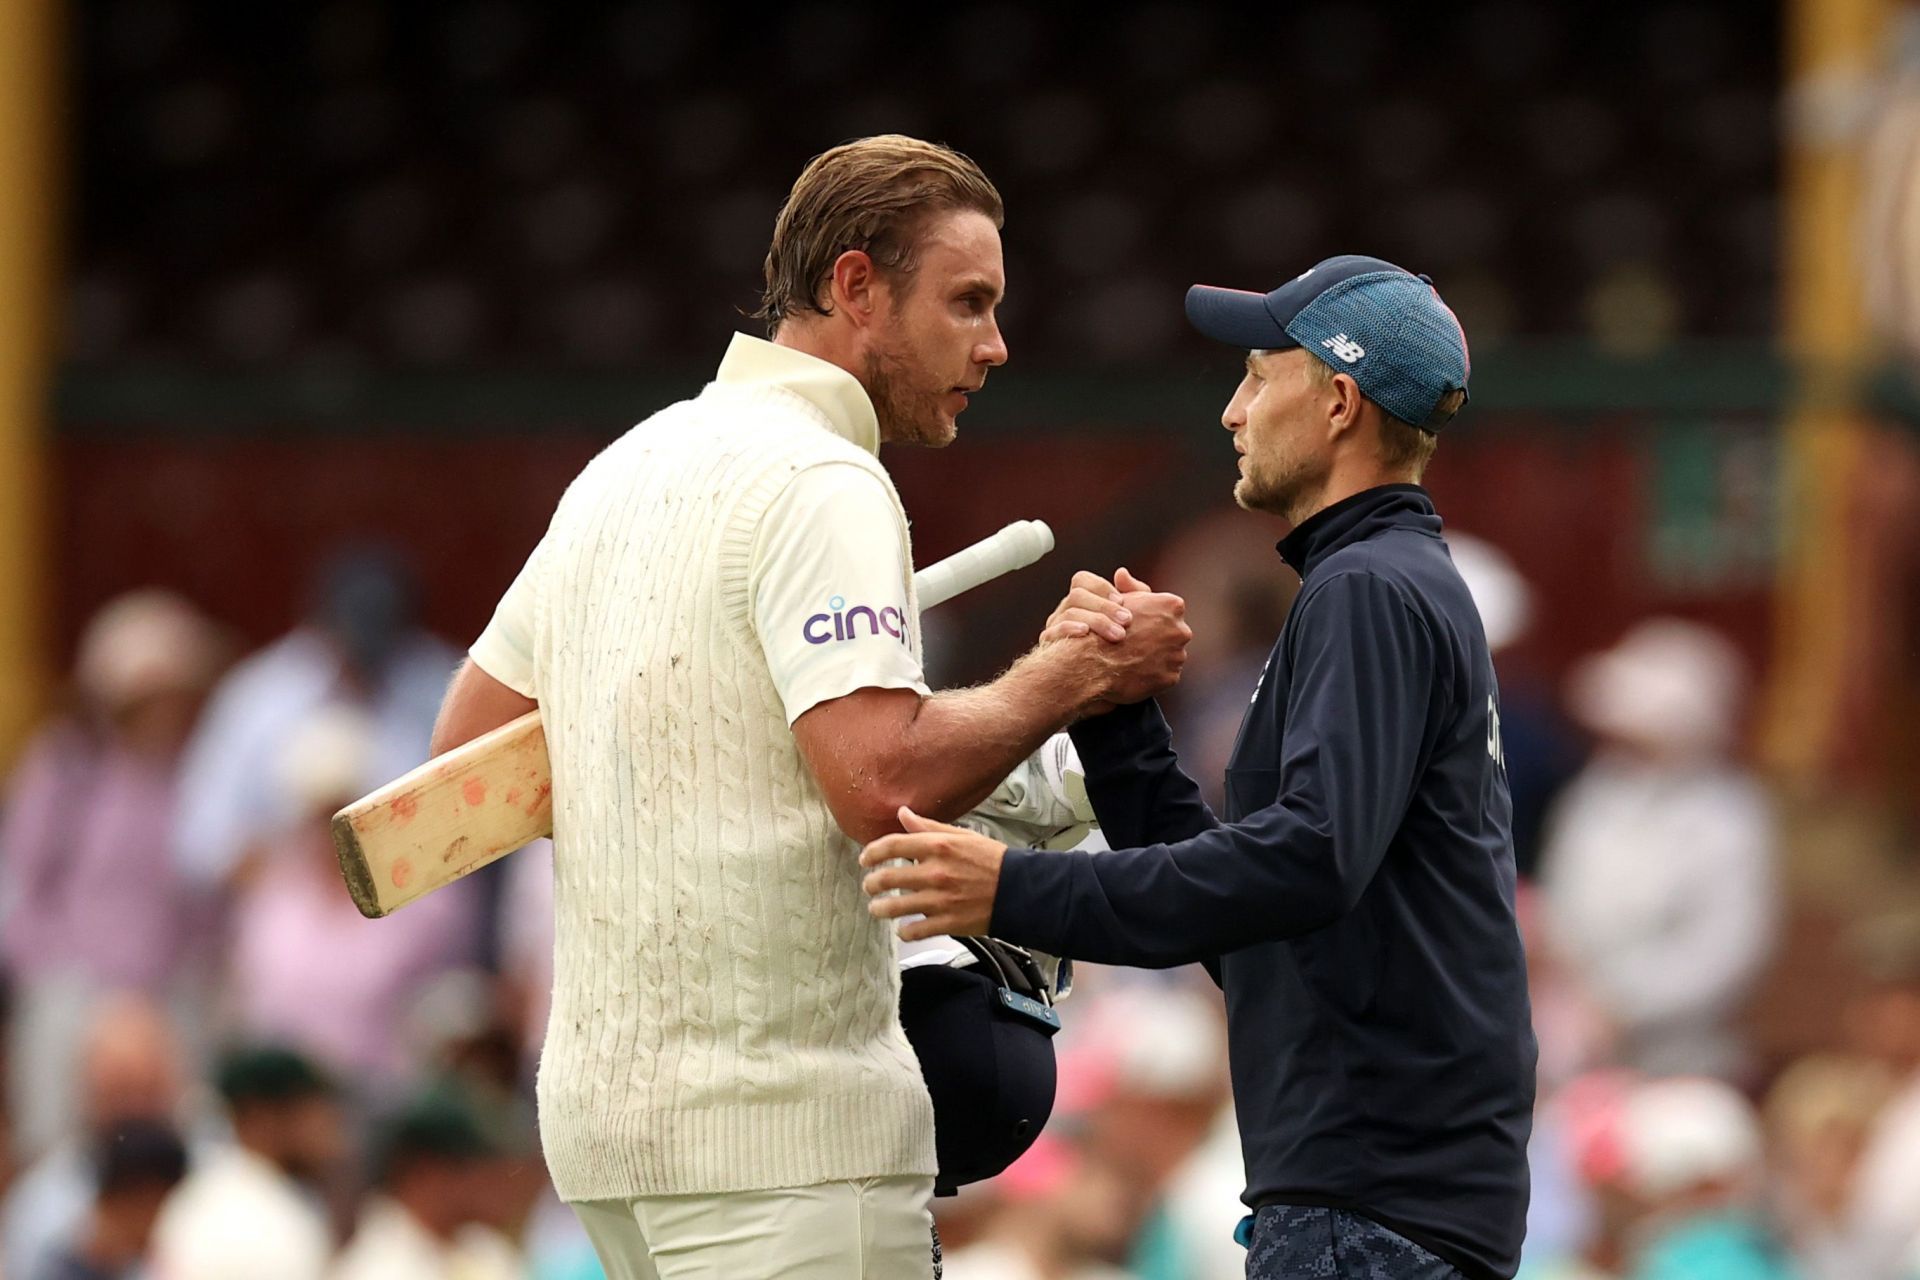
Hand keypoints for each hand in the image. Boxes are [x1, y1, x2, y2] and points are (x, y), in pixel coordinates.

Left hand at [859, 807, 1007, 940]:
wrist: (1018, 889)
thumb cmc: (990, 860)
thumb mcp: (961, 835)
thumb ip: (928, 827)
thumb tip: (903, 813)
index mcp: (938, 846)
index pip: (892, 845)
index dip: (872, 853)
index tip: (865, 860)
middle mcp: (935, 872)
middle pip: (887, 878)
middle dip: (871, 884)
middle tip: (869, 886)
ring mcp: (940, 900)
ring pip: (894, 908)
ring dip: (880, 909)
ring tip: (877, 908)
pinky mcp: (947, 923)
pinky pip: (914, 932)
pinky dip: (903, 932)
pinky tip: (903, 929)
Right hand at [1041, 570, 1133, 643]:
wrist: (1112, 679)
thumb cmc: (1127, 643)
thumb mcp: (1137, 616)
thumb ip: (1134, 593)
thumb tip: (1121, 573)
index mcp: (1082, 599)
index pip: (1082, 580)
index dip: (1101, 587)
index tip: (1123, 601)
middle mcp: (1065, 610)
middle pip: (1077, 596)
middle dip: (1104, 607)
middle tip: (1127, 621)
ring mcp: (1055, 627)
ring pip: (1069, 613)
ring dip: (1096, 621)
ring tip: (1118, 635)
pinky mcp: (1050, 646)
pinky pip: (1052, 633)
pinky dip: (1068, 629)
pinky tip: (1085, 633)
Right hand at [1081, 570, 1190, 706]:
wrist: (1093, 663)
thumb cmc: (1103, 628)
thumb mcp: (1117, 600)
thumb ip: (1128, 587)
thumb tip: (1123, 574)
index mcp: (1172, 606)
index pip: (1170, 610)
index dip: (1152, 617)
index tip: (1137, 624)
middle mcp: (1181, 630)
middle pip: (1173, 633)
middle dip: (1158, 637)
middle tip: (1136, 643)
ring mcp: (1178, 656)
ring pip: (1170, 655)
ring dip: (1157, 656)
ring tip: (1133, 658)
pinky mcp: (1171, 677)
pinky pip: (1165, 674)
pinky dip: (1153, 674)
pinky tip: (1136, 671)